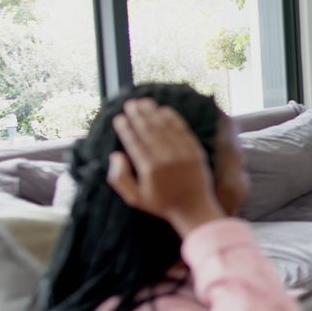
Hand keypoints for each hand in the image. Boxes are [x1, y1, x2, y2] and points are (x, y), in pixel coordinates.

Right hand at [107, 98, 224, 236]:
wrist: (194, 209)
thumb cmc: (162, 204)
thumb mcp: (134, 198)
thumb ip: (119, 178)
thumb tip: (115, 155)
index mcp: (149, 169)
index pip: (134, 142)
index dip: (125, 128)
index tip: (118, 118)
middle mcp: (166, 158)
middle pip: (148, 130)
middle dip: (137, 115)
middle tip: (129, 103)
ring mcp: (183, 153)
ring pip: (165, 127)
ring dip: (153, 112)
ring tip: (143, 101)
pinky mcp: (195, 151)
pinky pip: (183, 130)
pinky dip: (173, 118)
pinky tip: (164, 109)